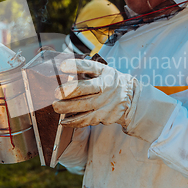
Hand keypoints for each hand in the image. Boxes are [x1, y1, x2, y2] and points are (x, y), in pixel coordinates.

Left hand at [52, 58, 178, 142]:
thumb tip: (64, 69)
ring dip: (68, 109)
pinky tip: (63, 121)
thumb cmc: (112, 81)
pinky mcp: (104, 117)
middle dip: (68, 92)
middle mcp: (106, 90)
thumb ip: (86, 69)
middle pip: (85, 90)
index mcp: (105, 75)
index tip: (62, 66)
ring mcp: (106, 105)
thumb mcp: (103, 71)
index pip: (89, 68)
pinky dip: (73, 122)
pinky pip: (86, 121)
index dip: (75, 66)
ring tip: (56, 107)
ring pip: (84, 108)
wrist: (132, 98)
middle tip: (56, 93)